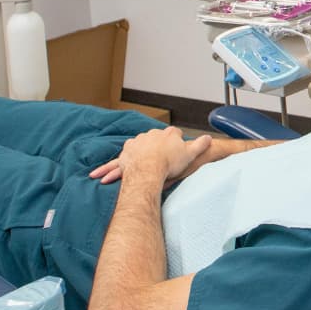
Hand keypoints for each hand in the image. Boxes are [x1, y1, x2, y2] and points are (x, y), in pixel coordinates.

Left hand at [89, 127, 210, 184]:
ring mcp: (137, 143)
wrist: (154, 166)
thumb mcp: (191, 152)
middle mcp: (150, 135)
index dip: (173, 143)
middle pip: (152, 141)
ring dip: (127, 158)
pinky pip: (115, 163)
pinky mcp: (126, 155)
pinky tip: (102, 176)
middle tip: (151, 161)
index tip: (174, 151)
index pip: (171, 135)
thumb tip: (209, 137)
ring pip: (133, 150)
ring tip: (118, 170)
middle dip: (152, 149)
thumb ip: (201, 144)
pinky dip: (109, 169)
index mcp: (166, 133)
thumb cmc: (172, 161)